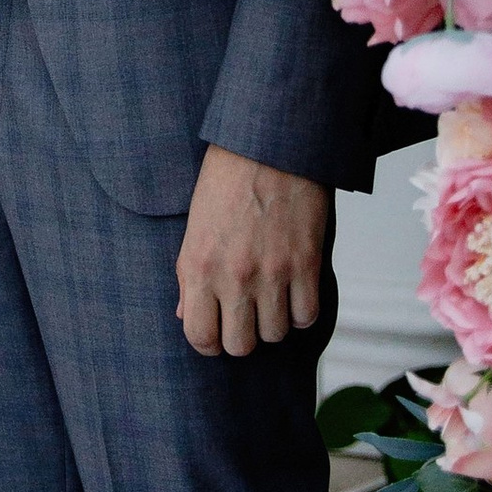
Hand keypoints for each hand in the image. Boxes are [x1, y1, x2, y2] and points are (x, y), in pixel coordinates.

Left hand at [176, 147, 327, 357]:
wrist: (269, 145)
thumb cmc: (226, 182)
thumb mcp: (194, 229)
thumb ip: (188, 278)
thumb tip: (185, 316)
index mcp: (198, 267)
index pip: (200, 337)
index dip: (209, 342)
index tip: (217, 331)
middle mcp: (233, 277)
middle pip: (240, 346)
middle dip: (242, 336)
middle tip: (246, 316)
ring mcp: (272, 273)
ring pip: (276, 335)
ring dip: (274, 322)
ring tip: (271, 297)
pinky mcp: (306, 264)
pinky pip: (306, 317)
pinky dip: (301, 311)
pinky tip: (294, 292)